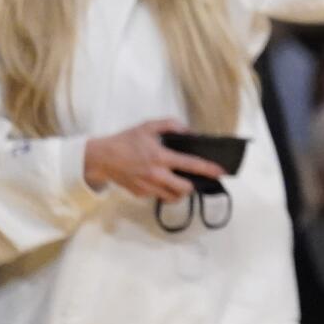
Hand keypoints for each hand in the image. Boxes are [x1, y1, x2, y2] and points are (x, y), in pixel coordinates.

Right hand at [83, 118, 224, 201]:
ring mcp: (148, 187)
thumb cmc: (126, 140)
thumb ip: (171, 125)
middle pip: (185, 189)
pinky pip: (159, 196)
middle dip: (194, 185)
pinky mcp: (141, 195)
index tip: (221, 171)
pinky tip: (162, 181)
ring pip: (173, 197)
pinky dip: (164, 191)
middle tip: (195, 179)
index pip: (190, 164)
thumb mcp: (148, 126)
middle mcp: (156, 175)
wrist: (102, 158)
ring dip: (180, 192)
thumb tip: (189, 132)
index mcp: (160, 157)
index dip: (208, 169)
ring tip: (181, 182)